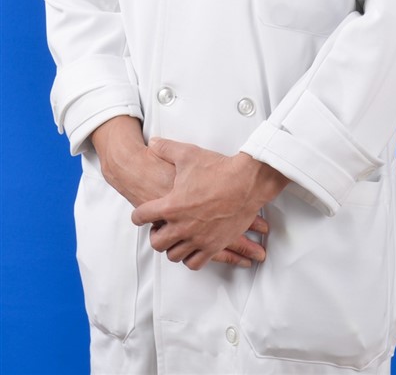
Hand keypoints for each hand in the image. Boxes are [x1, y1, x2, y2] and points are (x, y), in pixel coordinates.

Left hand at [90, 118, 266, 267]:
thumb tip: (154, 142)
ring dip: (172, 247)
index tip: (140, 215)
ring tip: (175, 238)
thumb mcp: (188, 154)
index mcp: (171, 205)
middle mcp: (182, 226)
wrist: (246, 181)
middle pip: (156, 242)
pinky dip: (190, 258)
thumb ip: (167, 148)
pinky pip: (195, 263)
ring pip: (174, 255)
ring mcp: (198, 238)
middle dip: (155, 235)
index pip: (142, 217)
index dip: (138, 215)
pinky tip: (191, 248)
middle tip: (160, 228)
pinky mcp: (214, 245)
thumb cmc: (218, 169)